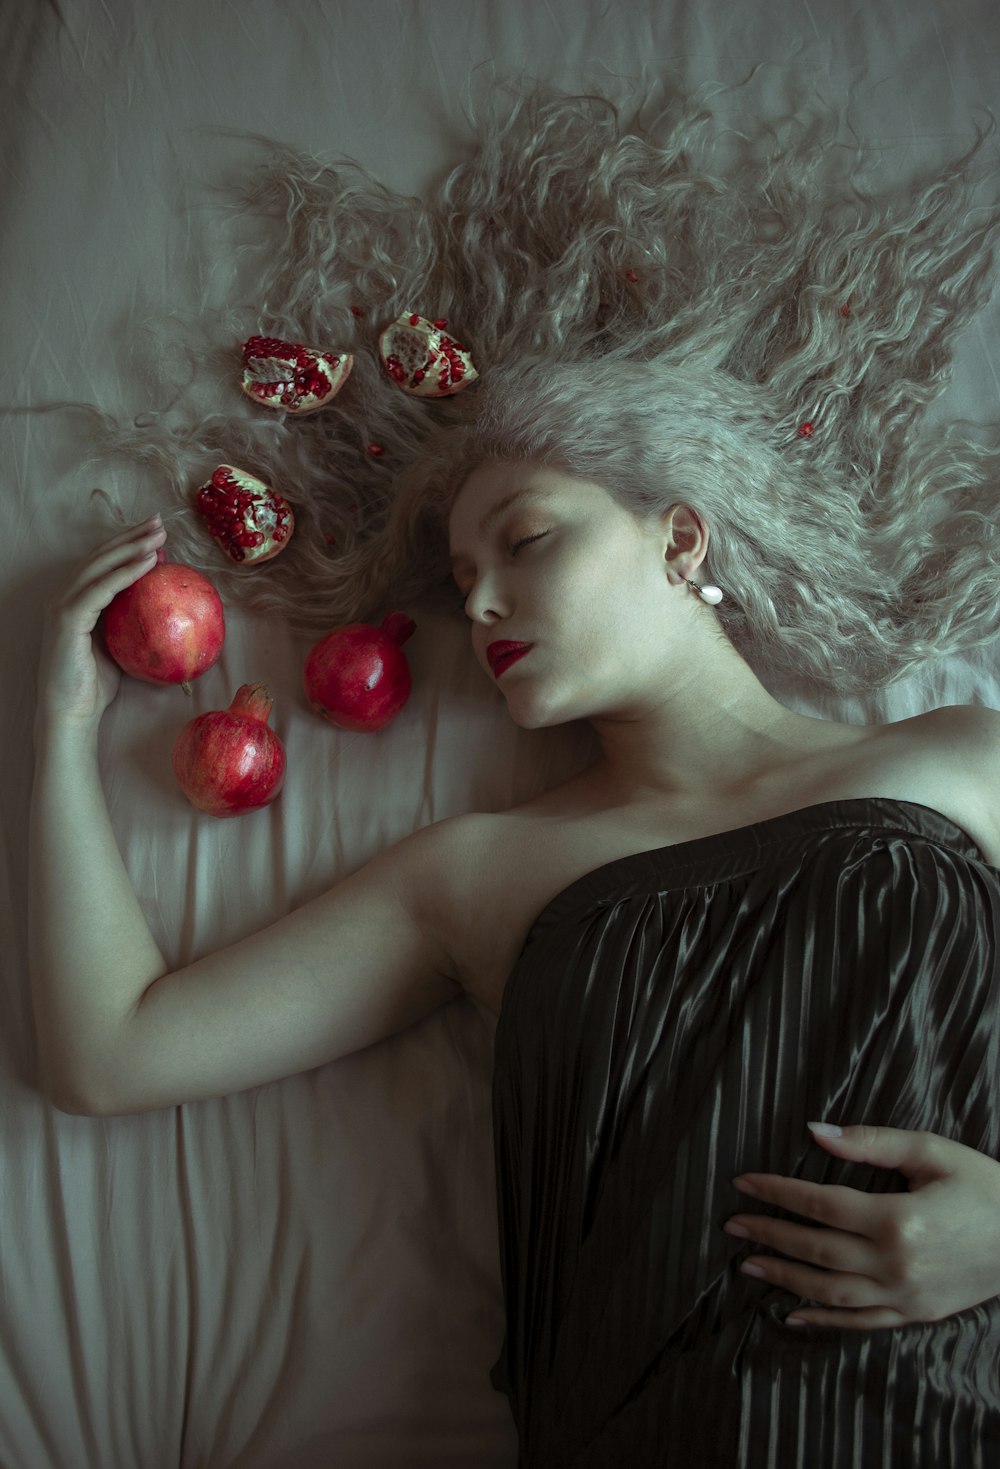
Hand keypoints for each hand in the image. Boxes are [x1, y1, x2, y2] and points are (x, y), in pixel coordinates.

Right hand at [36, 515, 166, 736]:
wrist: (73, 714)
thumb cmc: (95, 686)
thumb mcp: (120, 647)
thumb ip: (132, 624)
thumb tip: (167, 612)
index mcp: (76, 601)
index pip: (103, 564)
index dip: (128, 544)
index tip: (156, 533)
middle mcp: (64, 597)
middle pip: (100, 556)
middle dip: (131, 536)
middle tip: (160, 522)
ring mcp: (62, 606)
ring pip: (100, 566)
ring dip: (131, 548)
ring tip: (159, 536)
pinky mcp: (67, 618)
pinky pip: (101, 589)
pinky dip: (125, 573)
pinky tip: (149, 563)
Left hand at [723, 1122, 999, 1328]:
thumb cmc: (983, 1187)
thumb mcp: (931, 1151)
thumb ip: (870, 1142)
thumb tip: (816, 1131)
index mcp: (898, 1218)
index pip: (820, 1204)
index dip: (777, 1192)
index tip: (744, 1183)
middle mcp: (896, 1263)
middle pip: (816, 1249)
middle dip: (769, 1234)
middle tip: (732, 1223)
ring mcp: (905, 1295)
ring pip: (829, 1291)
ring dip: (783, 1277)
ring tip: (747, 1263)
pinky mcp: (914, 1314)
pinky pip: (859, 1322)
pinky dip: (821, 1319)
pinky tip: (790, 1313)